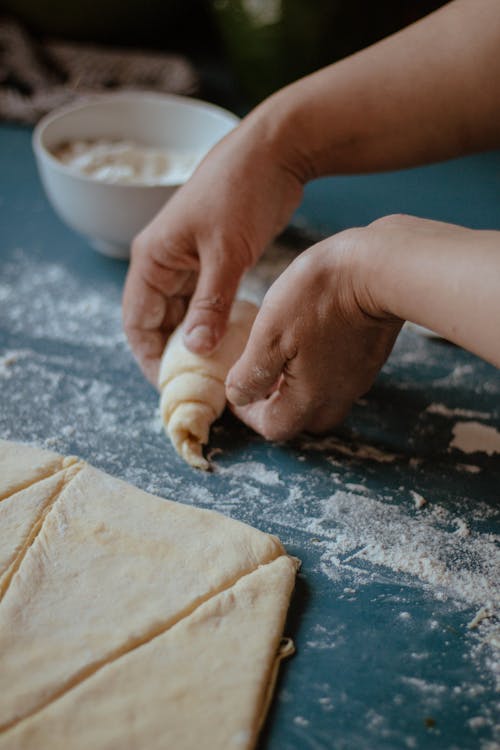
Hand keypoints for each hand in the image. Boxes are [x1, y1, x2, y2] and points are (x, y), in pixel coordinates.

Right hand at [122, 109, 303, 385]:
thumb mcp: (226, 253)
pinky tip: (228, 344)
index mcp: (152, 259)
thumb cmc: (243, 192)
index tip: (174, 387)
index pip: (137, 322)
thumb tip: (195, 350)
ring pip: (180, 314)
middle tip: (199, 387)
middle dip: (173, 355)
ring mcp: (187, 261)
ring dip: (193, 341)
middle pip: (156, 322)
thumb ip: (210, 303)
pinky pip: (202, 302)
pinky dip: (210, 323)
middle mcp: (162, 262)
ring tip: (214, 373)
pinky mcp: (211, 260)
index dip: (150, 358)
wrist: (274, 151)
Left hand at [225, 226, 402, 440]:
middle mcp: (340, 393)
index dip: (250, 416)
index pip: (276, 427)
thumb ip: (251, 373)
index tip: (239, 392)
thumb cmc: (318, 297)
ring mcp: (361, 374)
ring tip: (285, 359)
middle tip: (263, 382)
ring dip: (302, 389)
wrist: (378, 267)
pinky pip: (343, 374)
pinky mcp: (373, 352)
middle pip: (306, 420)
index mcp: (311, 396)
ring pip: (327, 398)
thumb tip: (239, 397)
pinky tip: (313, 339)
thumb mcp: (269, 334)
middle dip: (281, 408)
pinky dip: (322, 369)